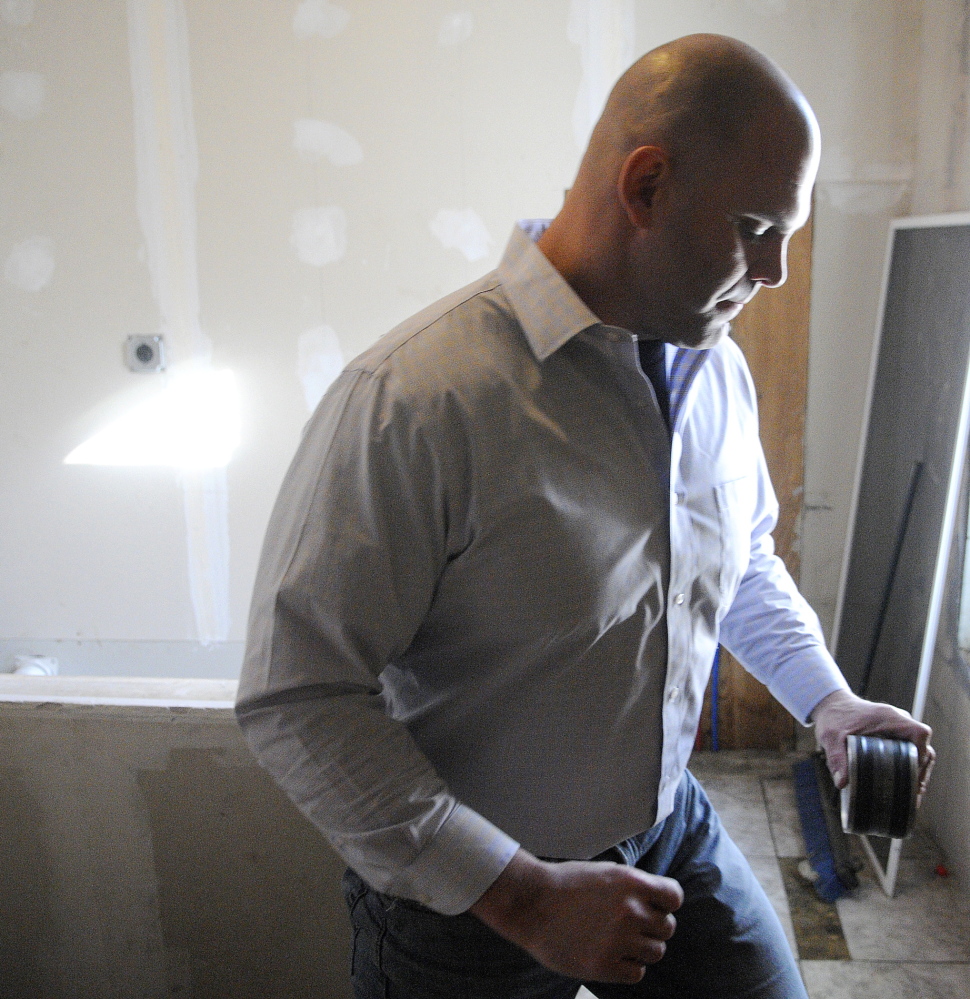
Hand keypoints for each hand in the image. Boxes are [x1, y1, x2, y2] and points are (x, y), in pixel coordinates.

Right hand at [469, 849, 682, 983]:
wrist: (531, 904)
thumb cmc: (565, 884)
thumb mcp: (605, 873)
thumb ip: (633, 888)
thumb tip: (658, 904)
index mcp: (630, 883)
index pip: (674, 897)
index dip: (666, 902)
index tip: (655, 905)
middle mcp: (630, 911)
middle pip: (667, 927)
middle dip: (653, 926)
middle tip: (632, 925)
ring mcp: (618, 940)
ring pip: (656, 952)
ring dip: (643, 948)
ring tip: (621, 940)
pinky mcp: (604, 966)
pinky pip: (637, 973)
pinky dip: (629, 967)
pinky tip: (612, 955)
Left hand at [811, 688, 934, 800]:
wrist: (831, 704)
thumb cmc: (833, 716)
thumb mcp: (831, 737)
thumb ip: (836, 758)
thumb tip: (842, 783)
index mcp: (889, 717)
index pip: (919, 733)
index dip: (921, 754)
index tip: (912, 773)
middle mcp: (898, 721)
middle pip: (924, 747)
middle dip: (921, 771)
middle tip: (914, 794)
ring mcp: (898, 729)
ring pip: (919, 751)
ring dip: (918, 771)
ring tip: (912, 795)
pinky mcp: (894, 735)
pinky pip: (909, 751)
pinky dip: (910, 767)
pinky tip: (903, 785)